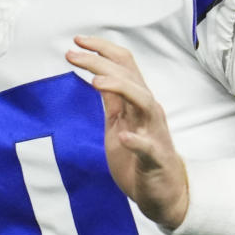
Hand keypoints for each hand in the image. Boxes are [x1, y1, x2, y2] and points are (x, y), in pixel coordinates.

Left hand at [66, 36, 188, 229]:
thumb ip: (112, 99)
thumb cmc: (139, 157)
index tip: (77, 41)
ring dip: (121, 88)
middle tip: (72, 54)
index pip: (124, 64)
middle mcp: (148, 111)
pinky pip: (149, 147)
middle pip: (129, 76)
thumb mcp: (119, 123)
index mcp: (137, 101)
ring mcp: (154, 133)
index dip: (102, 49)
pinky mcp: (156, 159)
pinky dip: (138, 141)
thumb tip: (97, 73)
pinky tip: (126, 137)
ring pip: (143, 101)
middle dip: (100, 62)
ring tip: (96, 81)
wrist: (163, 193)